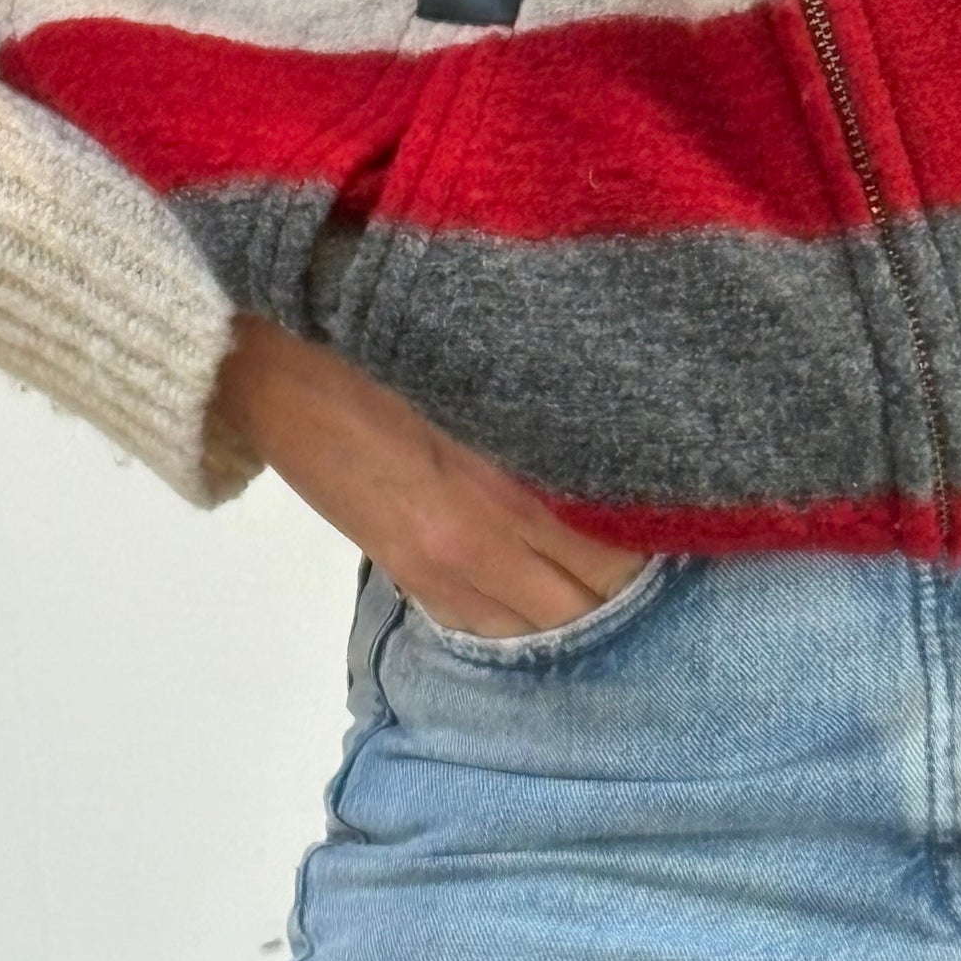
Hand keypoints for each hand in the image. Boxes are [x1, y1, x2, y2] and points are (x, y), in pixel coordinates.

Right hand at [210, 310, 651, 636]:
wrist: (265, 353)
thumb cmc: (377, 333)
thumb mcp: (478, 364)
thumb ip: (546, 412)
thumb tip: (614, 443)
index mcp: (510, 473)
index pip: (620, 542)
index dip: (665, 535)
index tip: (695, 516)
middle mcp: (485, 535)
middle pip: (597, 597)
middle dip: (638, 581)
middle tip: (672, 552)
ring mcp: (444, 565)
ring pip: (548, 624)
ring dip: (587, 607)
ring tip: (618, 578)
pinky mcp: (408, 574)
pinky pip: (489, 627)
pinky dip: (529, 619)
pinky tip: (551, 594)